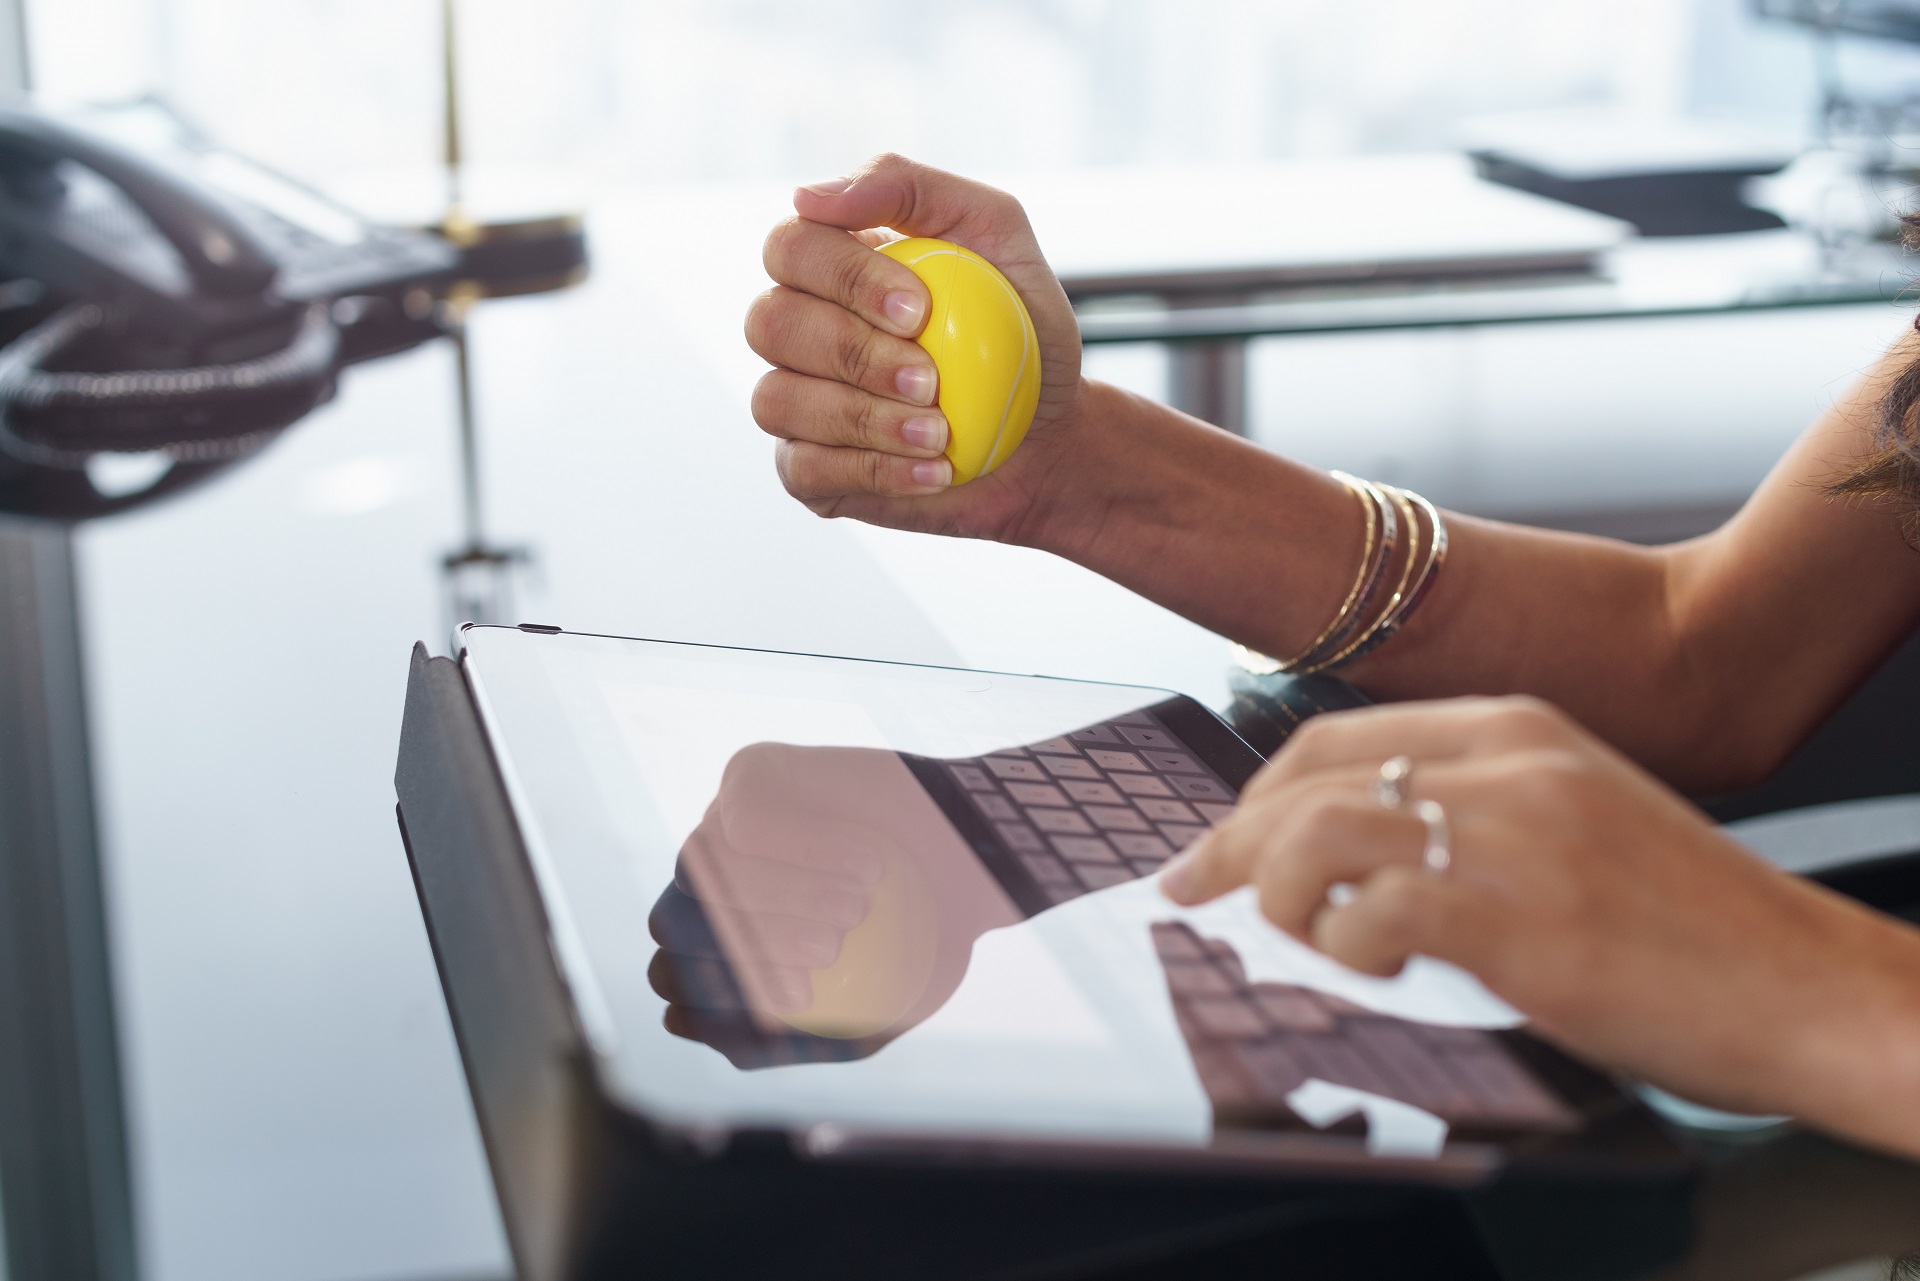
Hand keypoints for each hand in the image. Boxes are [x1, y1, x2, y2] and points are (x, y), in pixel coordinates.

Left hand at [649, 742, 1019, 1055]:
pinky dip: (803, 846)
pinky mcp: (751, 774)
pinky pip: (743, 818)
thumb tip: (675, 1017)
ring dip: (786, 896)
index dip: (724, 995)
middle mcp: (709, 882)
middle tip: (833, 949)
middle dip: (756, 945)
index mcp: (716, 943)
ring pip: (704, 868)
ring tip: (860, 907)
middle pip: (675, 921)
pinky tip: (864, 861)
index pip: (672, 976)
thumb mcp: (857, 1021)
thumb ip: (773, 1040)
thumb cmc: (917, 945)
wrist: (975, 865)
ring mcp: (722, 825)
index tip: (806, 996)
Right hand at [745, 153, 1084, 541]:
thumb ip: (912, 189)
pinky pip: (806, 469)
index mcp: (828, 263)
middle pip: (770, 323)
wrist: (1048, 431)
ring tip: (940, 431)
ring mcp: (795, 401)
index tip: (920, 310)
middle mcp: (796, 328)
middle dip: (854, 352)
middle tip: (931, 379)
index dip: (845, 277)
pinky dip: (875, 471)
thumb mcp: (995, 234)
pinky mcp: (809, 470)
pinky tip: (934, 470)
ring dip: (865, 418)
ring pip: (776, 400)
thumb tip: (809, 195)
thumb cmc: (1018, 329)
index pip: (791, 247)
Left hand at [1160, 696, 1919, 1151]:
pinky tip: (1368, 970)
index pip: (1336, 738)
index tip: (1216, 842)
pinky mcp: (1517, 916)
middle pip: (1309, 779)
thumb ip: (1472, 812)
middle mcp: (1507, 762)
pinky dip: (1342, 949)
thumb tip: (1351, 857)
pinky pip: (1371, 915)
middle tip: (1191, 893)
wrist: (1805, 983)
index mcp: (1518, 727)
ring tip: (1289, 940)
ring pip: (1320, 834)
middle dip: (1231, 842)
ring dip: (1276, 895)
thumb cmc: (1691, 924)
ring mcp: (1511, 833)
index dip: (1256, 793)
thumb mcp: (1576, 821)